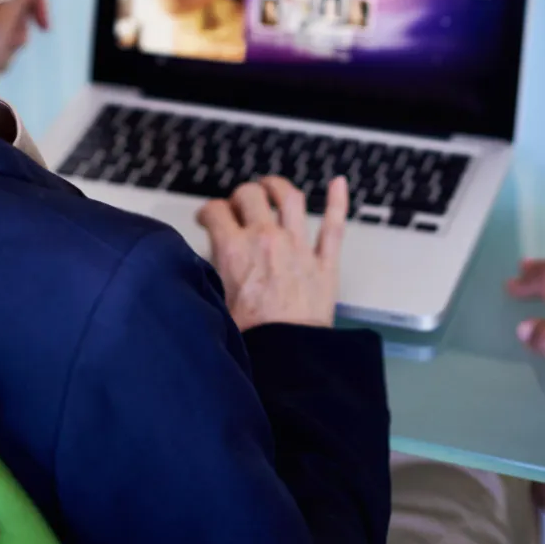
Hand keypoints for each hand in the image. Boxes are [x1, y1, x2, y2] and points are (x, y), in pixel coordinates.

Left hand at [0, 0, 49, 91]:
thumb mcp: (2, 23)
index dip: (35, 0)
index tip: (44, 23)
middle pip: (16, 2)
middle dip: (22, 25)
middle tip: (18, 42)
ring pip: (11, 20)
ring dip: (13, 39)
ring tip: (1, 53)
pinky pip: (2, 34)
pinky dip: (4, 46)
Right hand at [197, 175, 347, 331]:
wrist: (287, 360)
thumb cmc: (251, 339)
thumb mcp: (216, 303)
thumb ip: (212, 276)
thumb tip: (205, 264)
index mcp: (234, 249)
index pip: (215, 212)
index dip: (207, 212)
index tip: (207, 218)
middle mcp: (266, 239)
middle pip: (250, 196)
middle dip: (239, 196)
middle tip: (237, 205)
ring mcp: (298, 247)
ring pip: (290, 199)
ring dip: (278, 187)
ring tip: (272, 186)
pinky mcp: (325, 262)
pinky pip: (334, 225)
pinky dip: (337, 201)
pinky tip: (339, 184)